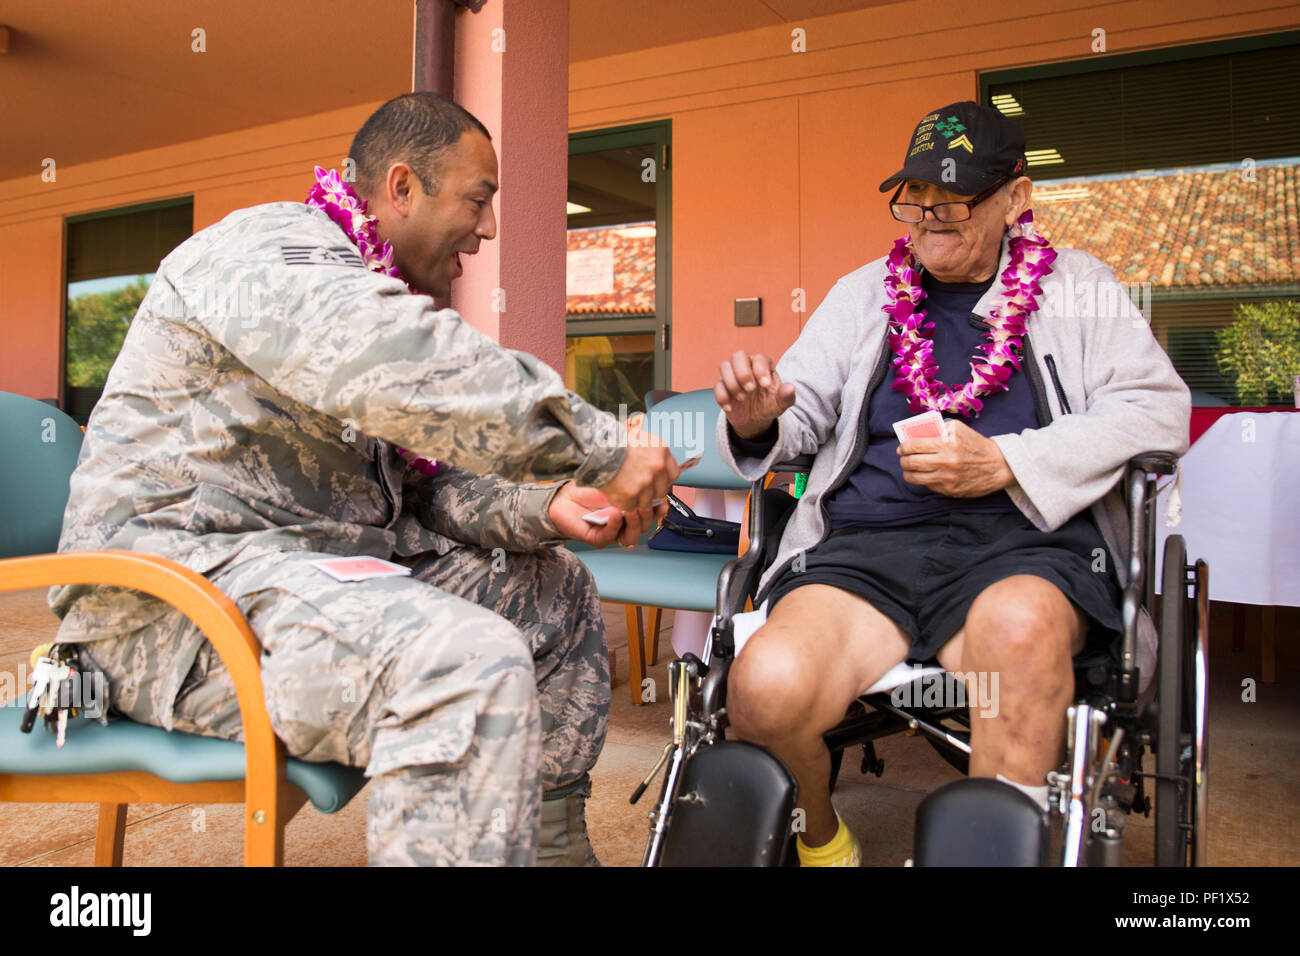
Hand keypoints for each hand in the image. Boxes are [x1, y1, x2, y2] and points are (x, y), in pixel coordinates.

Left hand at [548, 483, 665, 548]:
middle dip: (649, 515)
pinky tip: (615, 515)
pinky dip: (614, 526)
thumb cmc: (587, 485)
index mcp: (631, 507)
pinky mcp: (598, 538)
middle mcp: (623, 522)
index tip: (663, 495)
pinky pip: (610, 536)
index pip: (652, 512)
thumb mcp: (615, 476)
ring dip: (635, 524)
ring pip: (632, 537)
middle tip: (647, 503)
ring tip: (631, 510)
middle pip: (645, 525)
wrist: (563, 493)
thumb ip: (633, 475)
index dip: (660, 506)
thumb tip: (654, 468)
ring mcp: (612, 531)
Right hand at [598, 414, 682, 510]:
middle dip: (650, 492)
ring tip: (623, 489)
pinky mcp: (630, 495)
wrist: (593, 447)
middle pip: (661, 491)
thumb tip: (645, 431)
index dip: (663, 479)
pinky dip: (622, 503)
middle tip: (637, 487)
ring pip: (646, 502)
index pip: (674, 474)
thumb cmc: (610, 438)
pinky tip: (615, 493)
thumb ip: (646, 441)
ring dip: (635, 499)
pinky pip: (630, 506)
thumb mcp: (635, 432)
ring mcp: (644, 483)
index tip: (655, 481)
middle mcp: (657, 468)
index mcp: (661, 451)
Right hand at [715, 350, 795, 438]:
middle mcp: (746, 366)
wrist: (755, 421)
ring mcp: (732, 376)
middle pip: (738, 355)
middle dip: (742, 372)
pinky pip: (717, 385)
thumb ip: (786, 396)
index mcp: (763, 366)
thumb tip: (790, 388)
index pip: (760, 358)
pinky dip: (722, 397)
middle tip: (750, 389)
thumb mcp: (780, 404)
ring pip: (724, 366)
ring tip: (742, 399)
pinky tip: (731, 408)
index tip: (764, 385)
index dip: (761, 369)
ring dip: (732, 383)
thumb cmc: (769, 406)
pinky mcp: (722, 387)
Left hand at [897, 419, 1015, 496]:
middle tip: (904, 458)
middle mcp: (946, 462)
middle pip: (911, 463)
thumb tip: (916, 435)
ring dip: (908, 473)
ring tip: (909, 469)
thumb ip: (939, 429)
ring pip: (915, 478)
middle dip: (903, 460)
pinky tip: (927, 475)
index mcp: (947, 444)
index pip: (914, 446)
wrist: (999, 466)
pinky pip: (929, 486)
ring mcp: (947, 479)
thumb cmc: (977, 445)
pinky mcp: (950, 491)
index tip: (902, 448)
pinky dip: (925, 480)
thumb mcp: (959, 429)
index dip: (904, 447)